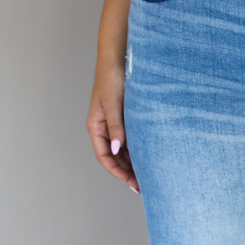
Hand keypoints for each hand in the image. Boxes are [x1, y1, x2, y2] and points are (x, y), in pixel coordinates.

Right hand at [86, 60, 139, 193]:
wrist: (118, 58)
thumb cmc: (112, 78)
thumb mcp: (114, 105)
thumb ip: (116, 127)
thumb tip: (118, 150)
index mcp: (96, 126)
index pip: (104, 156)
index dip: (116, 170)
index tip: (129, 181)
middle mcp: (104, 128)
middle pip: (114, 157)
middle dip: (126, 172)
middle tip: (141, 186)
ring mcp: (114, 124)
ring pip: (123, 151)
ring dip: (132, 164)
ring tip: (146, 177)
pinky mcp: (124, 119)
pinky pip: (129, 140)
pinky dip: (137, 151)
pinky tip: (147, 159)